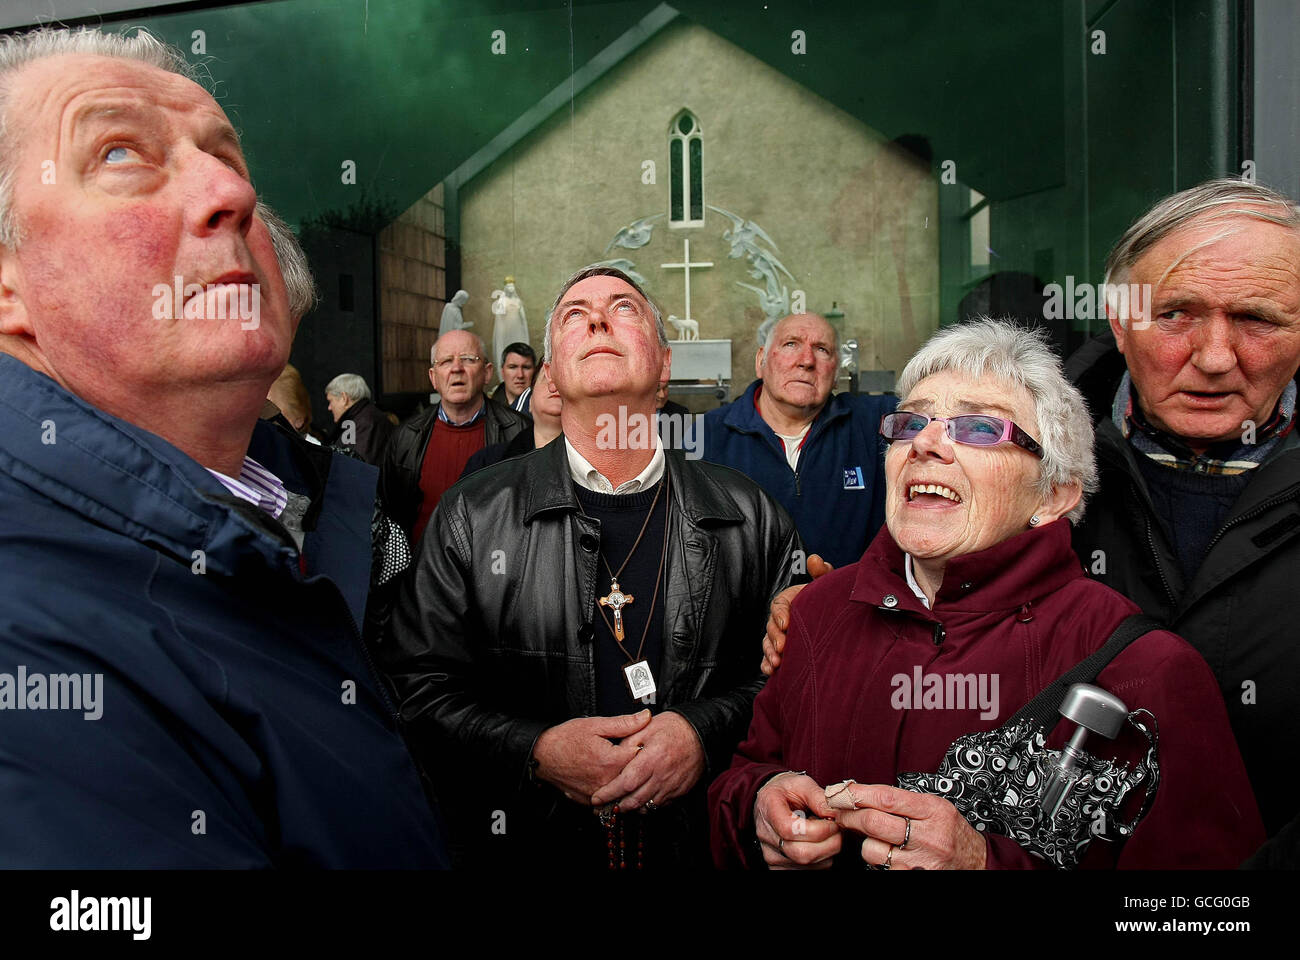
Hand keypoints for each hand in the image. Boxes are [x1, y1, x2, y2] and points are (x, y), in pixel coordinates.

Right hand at [532, 710, 651, 805]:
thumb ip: (624, 723)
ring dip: (626, 779)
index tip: (643, 742)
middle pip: (635, 775)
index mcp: (610, 760)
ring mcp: (598, 793)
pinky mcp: (590, 801)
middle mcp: (606, 780)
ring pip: (623, 789)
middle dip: (638, 765)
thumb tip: (645, 717)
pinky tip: (611, 778)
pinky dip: (614, 789)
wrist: (542, 756)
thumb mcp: (595, 725)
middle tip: (633, 754)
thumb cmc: (566, 739)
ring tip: (623, 767)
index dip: (644, 747)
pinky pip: (610, 798)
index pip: (642, 756)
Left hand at [590, 711, 704, 809]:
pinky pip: (661, 805)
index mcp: (651, 759)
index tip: (596, 798)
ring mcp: (672, 786)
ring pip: (647, 806)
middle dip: (617, 807)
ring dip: (631, 809)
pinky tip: (640, 802)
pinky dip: (648, 806)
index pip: (626, 783)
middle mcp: (661, 776)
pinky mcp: (680, 791)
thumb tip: (614, 755)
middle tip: (604, 807)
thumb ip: (628, 742)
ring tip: (619, 806)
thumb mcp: (646, 727)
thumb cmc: (673, 728)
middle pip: (635, 800)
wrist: (700, 733)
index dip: (609, 793)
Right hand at [753, 772, 841, 868]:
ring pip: (808, 864)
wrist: (770, 802)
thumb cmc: (786, 791)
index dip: (819, 830)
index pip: (791, 830)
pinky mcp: (778, 866)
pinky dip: (820, 859)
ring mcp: (771, 854)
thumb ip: (818, 797)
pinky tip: (817, 843)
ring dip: (827, 851)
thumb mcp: (802, 784)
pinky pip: (807, 871)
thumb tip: (835, 813)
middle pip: (802, 853)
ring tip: (825, 833)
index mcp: (769, 809)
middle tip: (837, 828)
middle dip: (830, 843)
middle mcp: (766, 835)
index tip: (832, 820)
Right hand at [760, 554, 832, 675]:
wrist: (836, 621)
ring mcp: (780, 636)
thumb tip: (814, 559)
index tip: (786, 624)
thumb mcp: (826, 585)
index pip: (777, 604)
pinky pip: (769, 659)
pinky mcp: (782, 652)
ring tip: (777, 664)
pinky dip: (767, 665)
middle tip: (782, 648)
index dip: (779, 614)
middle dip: (774, 638)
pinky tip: (771, 672)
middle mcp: (781, 618)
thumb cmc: (828, 601)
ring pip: (768, 644)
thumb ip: (821, 572)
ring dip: (769, 654)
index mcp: (789, 601)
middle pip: (770, 627)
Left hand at [830, 782, 985, 869]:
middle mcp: (928, 836)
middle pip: (873, 823)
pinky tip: (885, 852)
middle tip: (840, 812)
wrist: (976, 862)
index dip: (857, 794)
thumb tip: (859, 794)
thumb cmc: (951, 831)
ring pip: (872, 849)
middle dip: (849, 816)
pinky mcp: (913, 876)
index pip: (886, 798)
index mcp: (933, 810)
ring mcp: (920, 861)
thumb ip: (903, 800)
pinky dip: (877, 859)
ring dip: (864, 842)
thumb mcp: (935, 806)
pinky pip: (880, 868)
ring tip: (874, 837)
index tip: (841, 791)